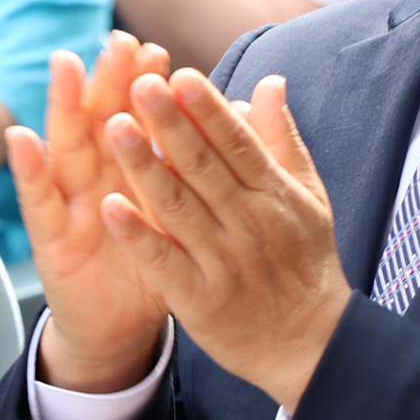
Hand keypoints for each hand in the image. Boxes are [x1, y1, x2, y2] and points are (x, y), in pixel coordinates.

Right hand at [5, 34, 175, 390]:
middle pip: (100, 120)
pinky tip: (23, 139)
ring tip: (64, 64)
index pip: (138, 118)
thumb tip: (233, 117)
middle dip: (107, 80)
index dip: (144, 86)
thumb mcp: (181, 215)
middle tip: (118, 41)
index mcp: (130, 170)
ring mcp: (69, 204)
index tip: (156, 50)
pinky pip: (38, 203)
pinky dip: (30, 171)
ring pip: (66, 148)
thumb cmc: (156, 263)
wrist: (121, 329)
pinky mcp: (50, 239)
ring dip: (63, 105)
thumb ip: (196, 167)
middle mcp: (96, 178)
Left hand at [100, 69, 348, 410]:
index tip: (179, 73)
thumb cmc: (305, 263)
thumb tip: (268, 82)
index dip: (207, 108)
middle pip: (204, 166)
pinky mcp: (200, 299)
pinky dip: (138, 235)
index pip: (237, 142)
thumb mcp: (308, 198)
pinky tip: (109, 206)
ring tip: (113, 126)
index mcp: (273, 194)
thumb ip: (281, 140)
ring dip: (144, 166)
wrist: (311, 347)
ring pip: (179, 207)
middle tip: (138, 83)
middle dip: (170, 123)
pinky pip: (164, 261)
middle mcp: (249, 223)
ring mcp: (223, 262)